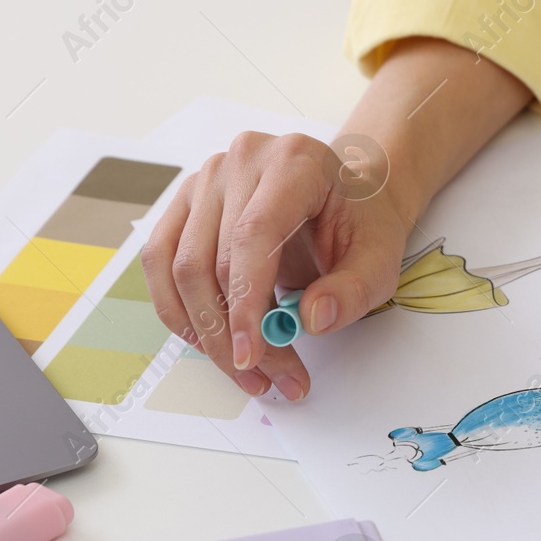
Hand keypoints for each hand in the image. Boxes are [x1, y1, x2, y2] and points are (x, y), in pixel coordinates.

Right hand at [142, 131, 413, 399]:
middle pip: (213, 258)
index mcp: (294, 162)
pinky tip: (209, 342)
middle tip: (267, 380)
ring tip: (247, 372)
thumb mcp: (380, 258)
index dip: (246, 301)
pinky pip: (161, 263)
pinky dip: (180, 310)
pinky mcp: (185, 203)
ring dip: (206, 332)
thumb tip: (311, 320)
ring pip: (181, 267)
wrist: (348, 194)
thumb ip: (353, 290)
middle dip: (233, 333)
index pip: (253, 235)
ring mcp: (206, 179)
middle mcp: (241, 161)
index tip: (252, 355)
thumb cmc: (361, 222)